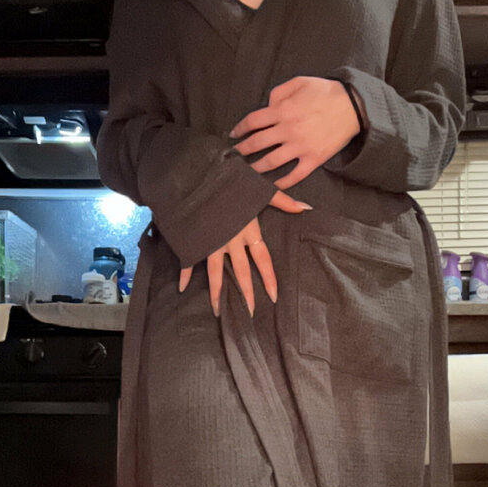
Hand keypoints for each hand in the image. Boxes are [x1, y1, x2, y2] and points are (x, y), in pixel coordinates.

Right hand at [178, 188, 311, 316]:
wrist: (196, 174)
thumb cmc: (229, 178)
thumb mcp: (258, 187)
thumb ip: (282, 200)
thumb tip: (306, 208)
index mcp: (247, 229)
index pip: (262, 259)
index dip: (269, 278)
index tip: (274, 296)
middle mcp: (230, 240)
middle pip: (240, 271)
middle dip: (246, 293)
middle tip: (250, 312)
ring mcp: (210, 241)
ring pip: (214, 272)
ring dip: (216, 292)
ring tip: (217, 311)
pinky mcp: (193, 238)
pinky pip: (188, 259)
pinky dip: (184, 273)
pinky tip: (181, 288)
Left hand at [227, 76, 362, 190]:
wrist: (354, 106)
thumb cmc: (326, 92)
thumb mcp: (301, 82)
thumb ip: (280, 91)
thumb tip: (267, 104)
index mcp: (283, 109)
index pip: (253, 121)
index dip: (239, 129)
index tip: (234, 135)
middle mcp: (288, 129)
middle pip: (256, 144)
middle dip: (242, 151)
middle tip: (234, 156)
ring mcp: (300, 146)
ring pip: (270, 162)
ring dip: (255, 169)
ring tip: (247, 173)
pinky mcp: (313, 159)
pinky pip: (294, 175)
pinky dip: (282, 183)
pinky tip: (273, 185)